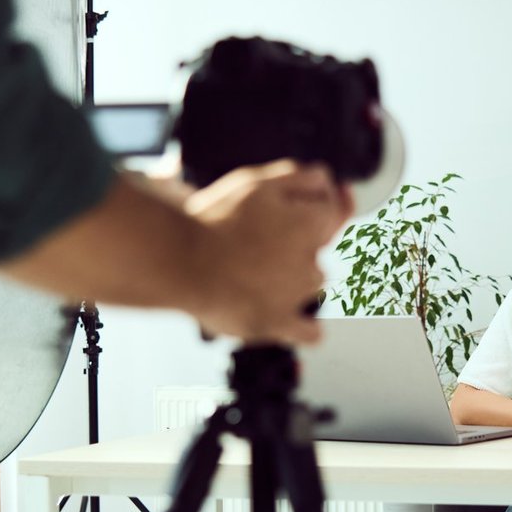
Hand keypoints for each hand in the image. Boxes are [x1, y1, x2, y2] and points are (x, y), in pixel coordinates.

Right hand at [185, 159, 352, 344]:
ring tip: (255, 273)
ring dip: (294, 280)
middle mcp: (313, 260)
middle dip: (296, 244)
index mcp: (311, 224)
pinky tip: (293, 319)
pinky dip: (305, 327)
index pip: (330, 213)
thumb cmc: (214, 221)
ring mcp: (297, 296)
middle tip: (259, 241)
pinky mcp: (278, 323)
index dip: (305, 207)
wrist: (182, 261)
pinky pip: (310, 332)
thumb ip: (300, 178)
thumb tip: (327, 181)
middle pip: (318, 250)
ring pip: (311, 285)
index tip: (288, 210)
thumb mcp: (257, 182)